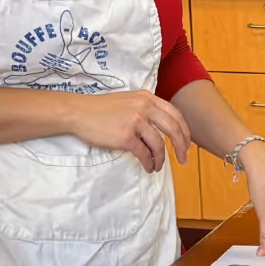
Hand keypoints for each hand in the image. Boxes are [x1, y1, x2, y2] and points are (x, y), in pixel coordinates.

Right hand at [66, 90, 190, 173]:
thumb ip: (146, 109)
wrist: (78, 112)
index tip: (186, 143)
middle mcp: (144, 107)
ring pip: (159, 144)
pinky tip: (148, 167)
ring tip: (158, 167)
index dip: (184, 130)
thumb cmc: (101, 109)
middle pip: (173, 129)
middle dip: (181, 146)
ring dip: (161, 159)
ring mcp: (135, 121)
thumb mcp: (128, 100)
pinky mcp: (125, 136)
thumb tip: (162, 128)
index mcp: (147, 97)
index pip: (175, 114)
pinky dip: (149, 163)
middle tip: (183, 159)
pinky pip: (144, 153)